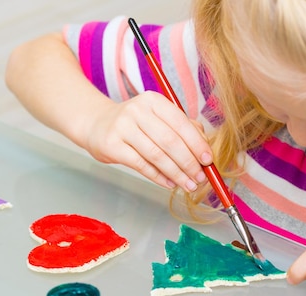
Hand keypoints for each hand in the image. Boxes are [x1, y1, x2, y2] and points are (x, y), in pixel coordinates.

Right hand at [84, 91, 212, 191]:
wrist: (97, 125)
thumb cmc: (135, 124)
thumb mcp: (158, 118)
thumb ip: (182, 128)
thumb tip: (204, 148)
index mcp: (154, 101)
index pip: (181, 123)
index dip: (197, 144)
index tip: (208, 160)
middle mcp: (137, 110)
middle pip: (170, 141)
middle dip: (189, 162)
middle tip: (200, 178)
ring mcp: (123, 127)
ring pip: (157, 155)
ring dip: (176, 173)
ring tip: (188, 185)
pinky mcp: (112, 145)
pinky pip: (142, 165)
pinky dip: (159, 177)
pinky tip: (170, 183)